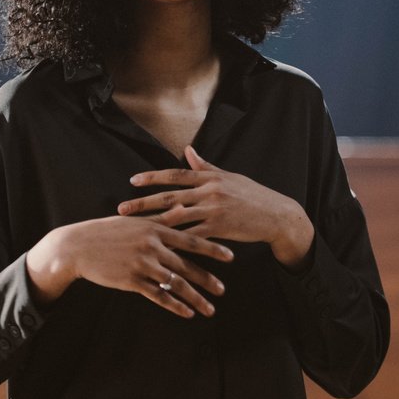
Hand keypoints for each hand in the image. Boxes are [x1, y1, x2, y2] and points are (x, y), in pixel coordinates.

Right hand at [25, 214, 231, 317]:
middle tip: (223, 290)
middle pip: (186, 265)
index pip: (190, 240)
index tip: (231, 257)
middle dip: (207, 279)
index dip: (212, 249)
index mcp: (155, 229)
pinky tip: (187, 313)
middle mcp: (152, 246)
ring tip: (210, 309)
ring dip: (195, 297)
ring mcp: (142, 264)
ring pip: (175, 283)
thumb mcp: (135, 221)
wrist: (78, 246)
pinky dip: (175, 306)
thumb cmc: (107, 232)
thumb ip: (161, 218)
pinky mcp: (131, 281)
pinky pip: (158, 296)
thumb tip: (183, 208)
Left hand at [118, 146, 314, 270]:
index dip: (152, 177)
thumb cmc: (253, 195)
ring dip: (153, 223)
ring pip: (177, 217)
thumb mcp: (229, 176)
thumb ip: (205, 166)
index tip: (132, 181)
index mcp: (210, 177)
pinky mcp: (220, 229)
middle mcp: (209, 191)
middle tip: (121, 208)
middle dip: (143, 203)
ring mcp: (214, 210)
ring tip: (135, 229)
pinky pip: (193, 236)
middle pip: (169, 196)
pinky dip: (176, 242)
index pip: (175, 175)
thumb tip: (188, 150)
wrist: (276, 215)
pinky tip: (160, 248)